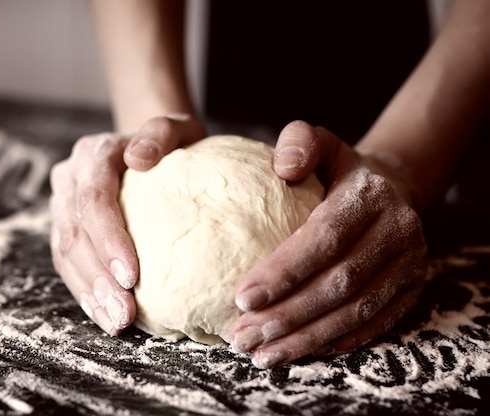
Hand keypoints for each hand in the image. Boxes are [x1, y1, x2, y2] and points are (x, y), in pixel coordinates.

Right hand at [49, 114, 205, 334]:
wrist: (150, 147)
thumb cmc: (172, 143)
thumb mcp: (179, 128)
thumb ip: (162, 133)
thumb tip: (139, 158)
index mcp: (94, 154)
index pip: (93, 199)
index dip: (108, 239)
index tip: (132, 276)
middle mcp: (71, 177)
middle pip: (74, 231)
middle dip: (98, 277)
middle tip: (123, 314)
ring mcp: (63, 203)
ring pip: (65, 252)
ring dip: (89, 292)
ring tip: (116, 322)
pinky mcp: (66, 226)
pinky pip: (68, 262)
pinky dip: (85, 291)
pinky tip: (104, 314)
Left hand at [229, 120, 427, 367]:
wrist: (393, 189)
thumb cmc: (339, 170)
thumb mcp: (320, 142)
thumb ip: (299, 142)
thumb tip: (282, 167)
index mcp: (370, 196)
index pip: (325, 239)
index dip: (284, 271)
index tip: (242, 297)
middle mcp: (398, 232)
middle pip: (338, 284)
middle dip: (287, 316)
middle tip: (242, 335)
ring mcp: (410, 265)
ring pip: (355, 312)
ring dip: (305, 339)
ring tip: (261, 353)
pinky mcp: (411, 290)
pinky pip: (373, 324)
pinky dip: (333, 342)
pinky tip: (297, 351)